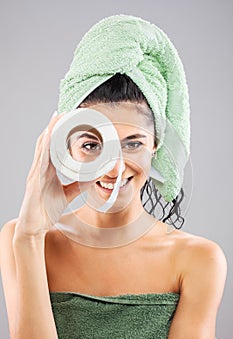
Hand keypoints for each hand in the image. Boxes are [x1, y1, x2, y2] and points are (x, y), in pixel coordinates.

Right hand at [14, 111, 91, 238]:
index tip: (68, 119)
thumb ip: (79, 185)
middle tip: (65, 112)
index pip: (52, 146)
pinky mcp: (34, 181)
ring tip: (58, 117)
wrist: (33, 227)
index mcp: (47, 170)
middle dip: (54, 126)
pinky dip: (44, 147)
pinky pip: (40, 160)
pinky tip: (48, 136)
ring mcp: (36, 173)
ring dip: (49, 131)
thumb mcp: (67, 194)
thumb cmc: (46, 210)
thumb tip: (94, 177)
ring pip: (42, 147)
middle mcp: (40, 168)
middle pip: (46, 142)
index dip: (58, 132)